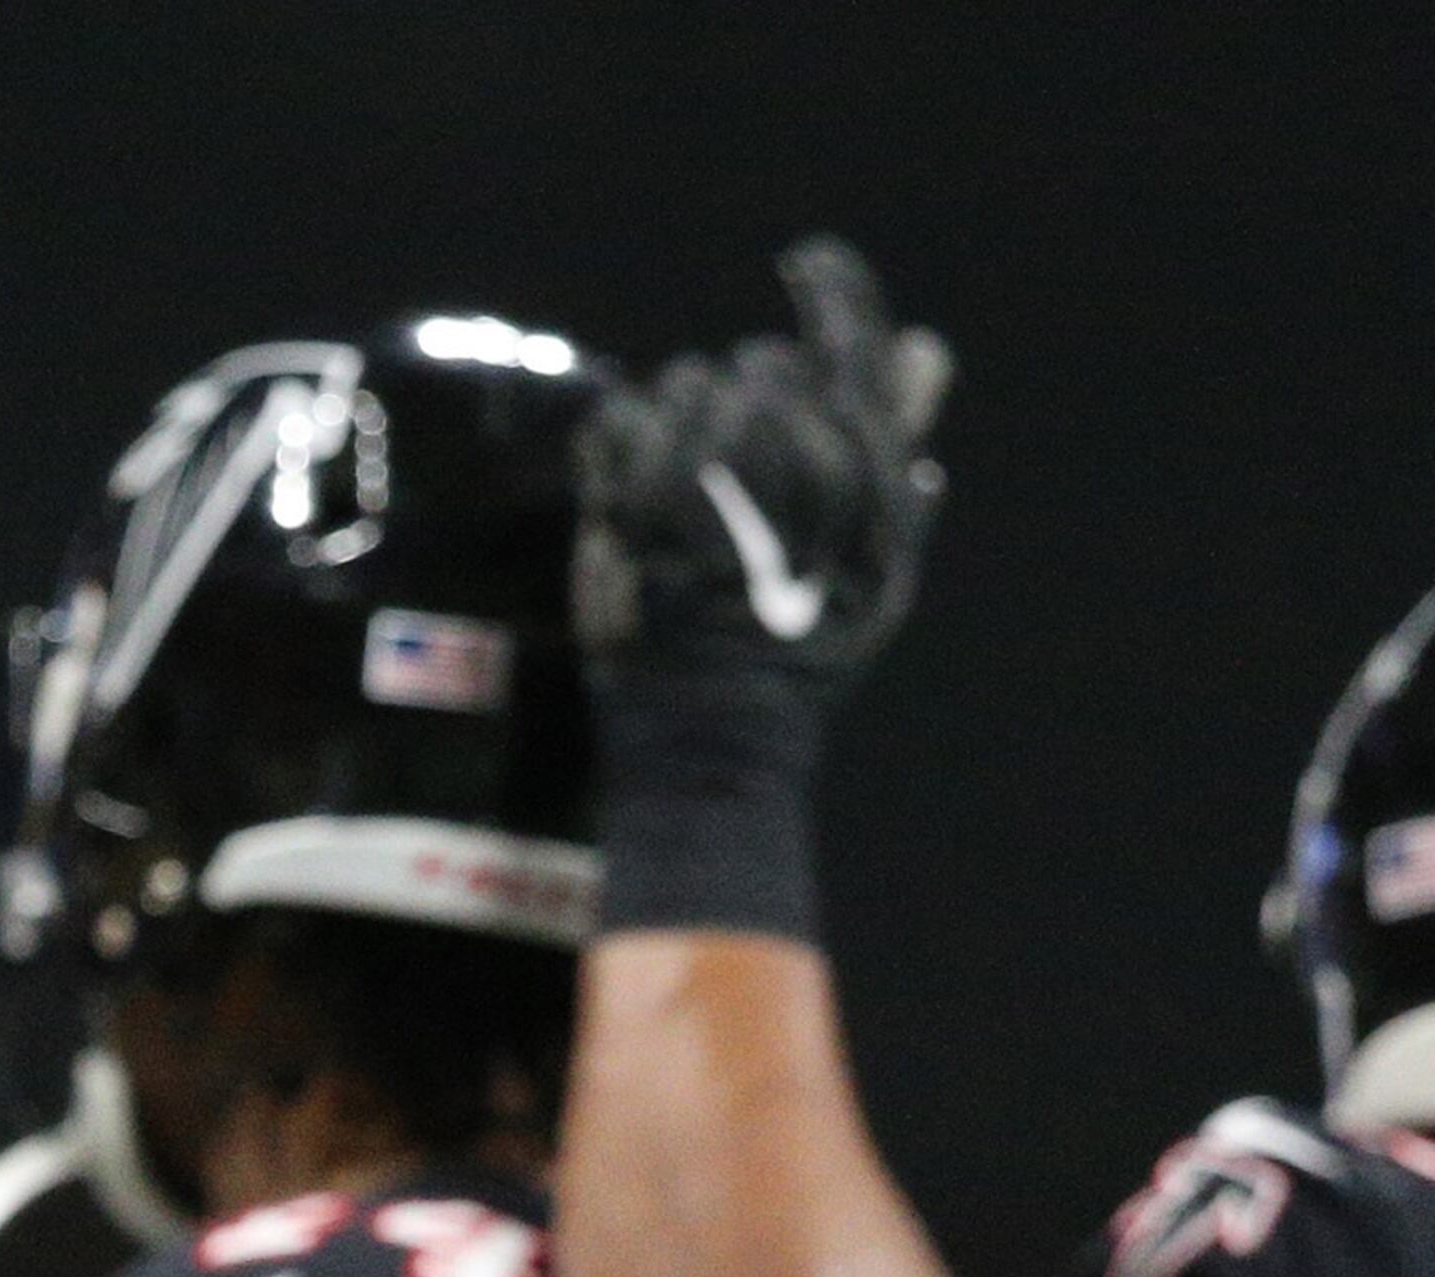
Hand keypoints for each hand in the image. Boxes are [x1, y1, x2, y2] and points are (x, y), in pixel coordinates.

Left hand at [574, 235, 953, 704]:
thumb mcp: (878, 561)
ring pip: (695, 384)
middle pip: (770, 369)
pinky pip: (627, 421)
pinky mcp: (636, 515)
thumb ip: (896, 448)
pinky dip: (624, 434)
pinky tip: (629, 466)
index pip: (854, 348)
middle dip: (748, 386)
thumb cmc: (800, 655)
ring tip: (681, 467)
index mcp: (864, 481)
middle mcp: (794, 475)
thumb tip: (925, 347)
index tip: (804, 262)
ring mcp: (711, 490)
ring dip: (684, 408)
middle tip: (729, 436)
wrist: (714, 741)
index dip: (833, 291)